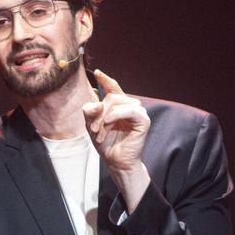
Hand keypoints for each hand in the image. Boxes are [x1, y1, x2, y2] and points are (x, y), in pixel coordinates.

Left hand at [83, 69, 151, 210]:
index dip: (106, 80)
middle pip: (111, 96)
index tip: (97, 73)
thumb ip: (90, 112)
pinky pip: (129, 110)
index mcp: (119, 106)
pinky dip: (116, 114)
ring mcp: (138, 112)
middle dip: (98, 113)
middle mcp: (130, 106)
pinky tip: (109, 122)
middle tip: (93, 130)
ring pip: (117, 102)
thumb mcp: (92, 125)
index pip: (113, 88)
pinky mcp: (143, 120)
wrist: (116, 161)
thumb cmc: (106, 144)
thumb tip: (93, 104)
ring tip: (100, 133)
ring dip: (104, 118)